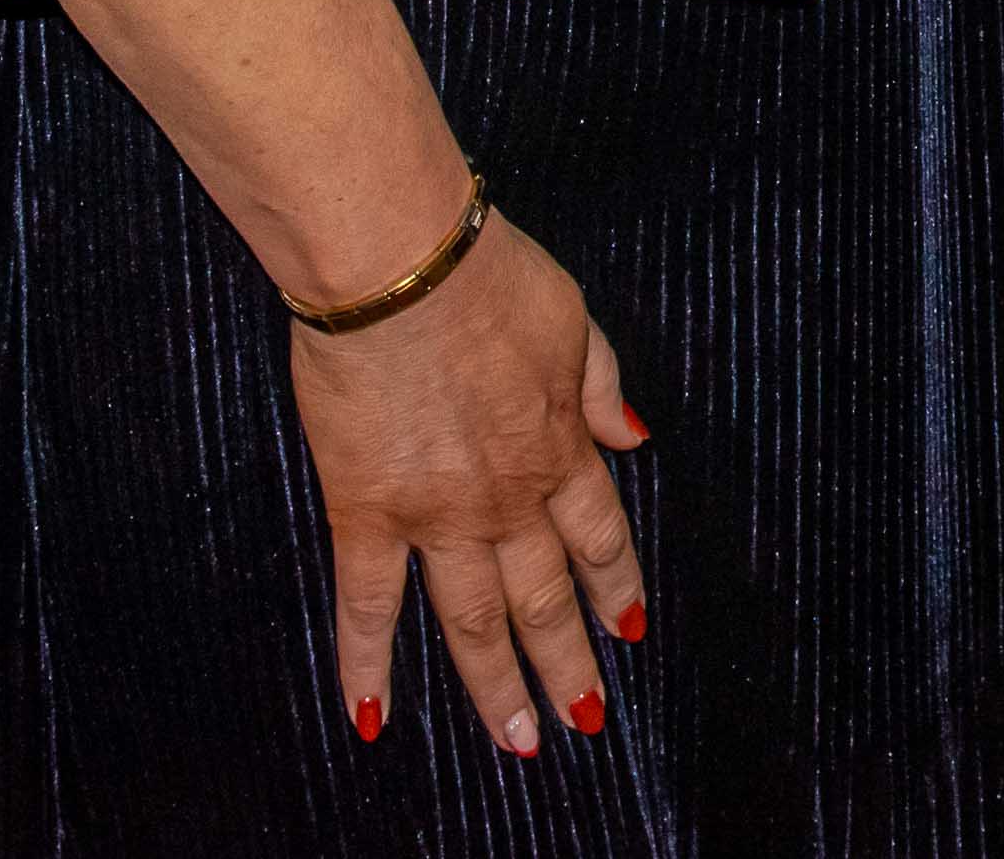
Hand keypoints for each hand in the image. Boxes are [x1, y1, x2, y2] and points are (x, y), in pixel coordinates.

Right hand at [289, 213, 651, 758]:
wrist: (401, 263)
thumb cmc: (484, 272)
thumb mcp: (572, 315)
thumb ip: (602, 384)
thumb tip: (636, 435)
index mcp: (560, 446)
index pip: (600, 538)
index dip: (617, 589)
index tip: (631, 632)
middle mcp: (508, 497)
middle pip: (546, 598)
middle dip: (569, 662)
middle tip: (583, 719)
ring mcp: (438, 514)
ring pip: (475, 621)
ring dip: (497, 685)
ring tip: (516, 740)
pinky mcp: (368, 511)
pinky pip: (368, 605)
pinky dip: (367, 665)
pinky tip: (372, 716)